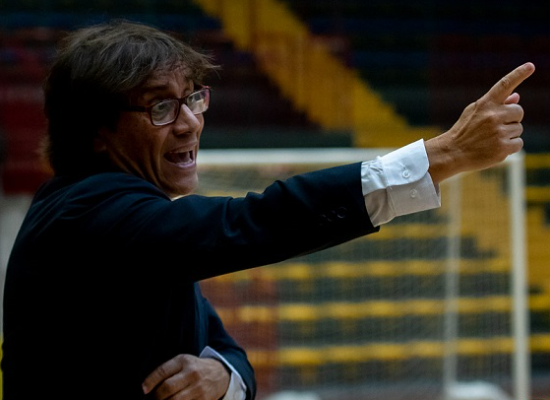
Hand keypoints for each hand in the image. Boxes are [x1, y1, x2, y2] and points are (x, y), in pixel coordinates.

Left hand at [142, 354, 230, 399]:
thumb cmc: (195, 368)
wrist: (220, 374)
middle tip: (153, 399)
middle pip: (167, 388)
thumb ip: (167, 371)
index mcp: (184, 361)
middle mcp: (192, 373)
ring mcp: (199, 388)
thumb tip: (147, 388)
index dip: (150, 381)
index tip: (144, 389)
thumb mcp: (183, 362)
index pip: (163, 371)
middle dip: (156, 397)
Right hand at [425, 62, 534, 182]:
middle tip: (496, 126)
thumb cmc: (463, 131)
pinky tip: (495, 148)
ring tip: (491, 139)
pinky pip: (518, 143)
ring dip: (509, 134)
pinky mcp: (502, 148)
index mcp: (485, 104)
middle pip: (518, 111)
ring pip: (518, 128)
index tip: (531, 66)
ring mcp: (498, 132)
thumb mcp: (473, 113)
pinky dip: (510, 146)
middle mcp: (493, 116)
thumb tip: (517, 97)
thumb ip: (494, 105)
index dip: (519, 74)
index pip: (505, 85)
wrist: (452, 153)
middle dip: (511, 118)